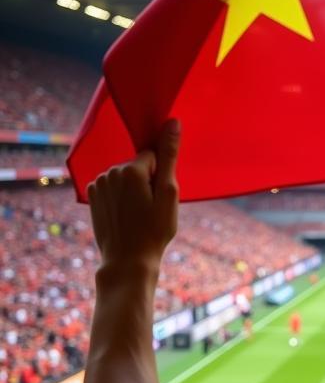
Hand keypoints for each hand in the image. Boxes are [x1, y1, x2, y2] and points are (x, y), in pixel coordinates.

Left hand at [88, 120, 180, 273]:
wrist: (127, 260)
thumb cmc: (154, 230)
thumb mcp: (168, 194)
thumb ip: (169, 155)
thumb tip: (172, 122)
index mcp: (131, 169)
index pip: (154, 156)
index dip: (162, 176)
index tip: (161, 198)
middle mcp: (110, 170)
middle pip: (138, 165)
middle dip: (148, 181)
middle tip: (152, 209)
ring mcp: (98, 182)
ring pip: (125, 176)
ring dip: (134, 189)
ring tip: (139, 214)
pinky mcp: (93, 194)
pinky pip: (113, 186)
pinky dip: (121, 196)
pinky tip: (126, 215)